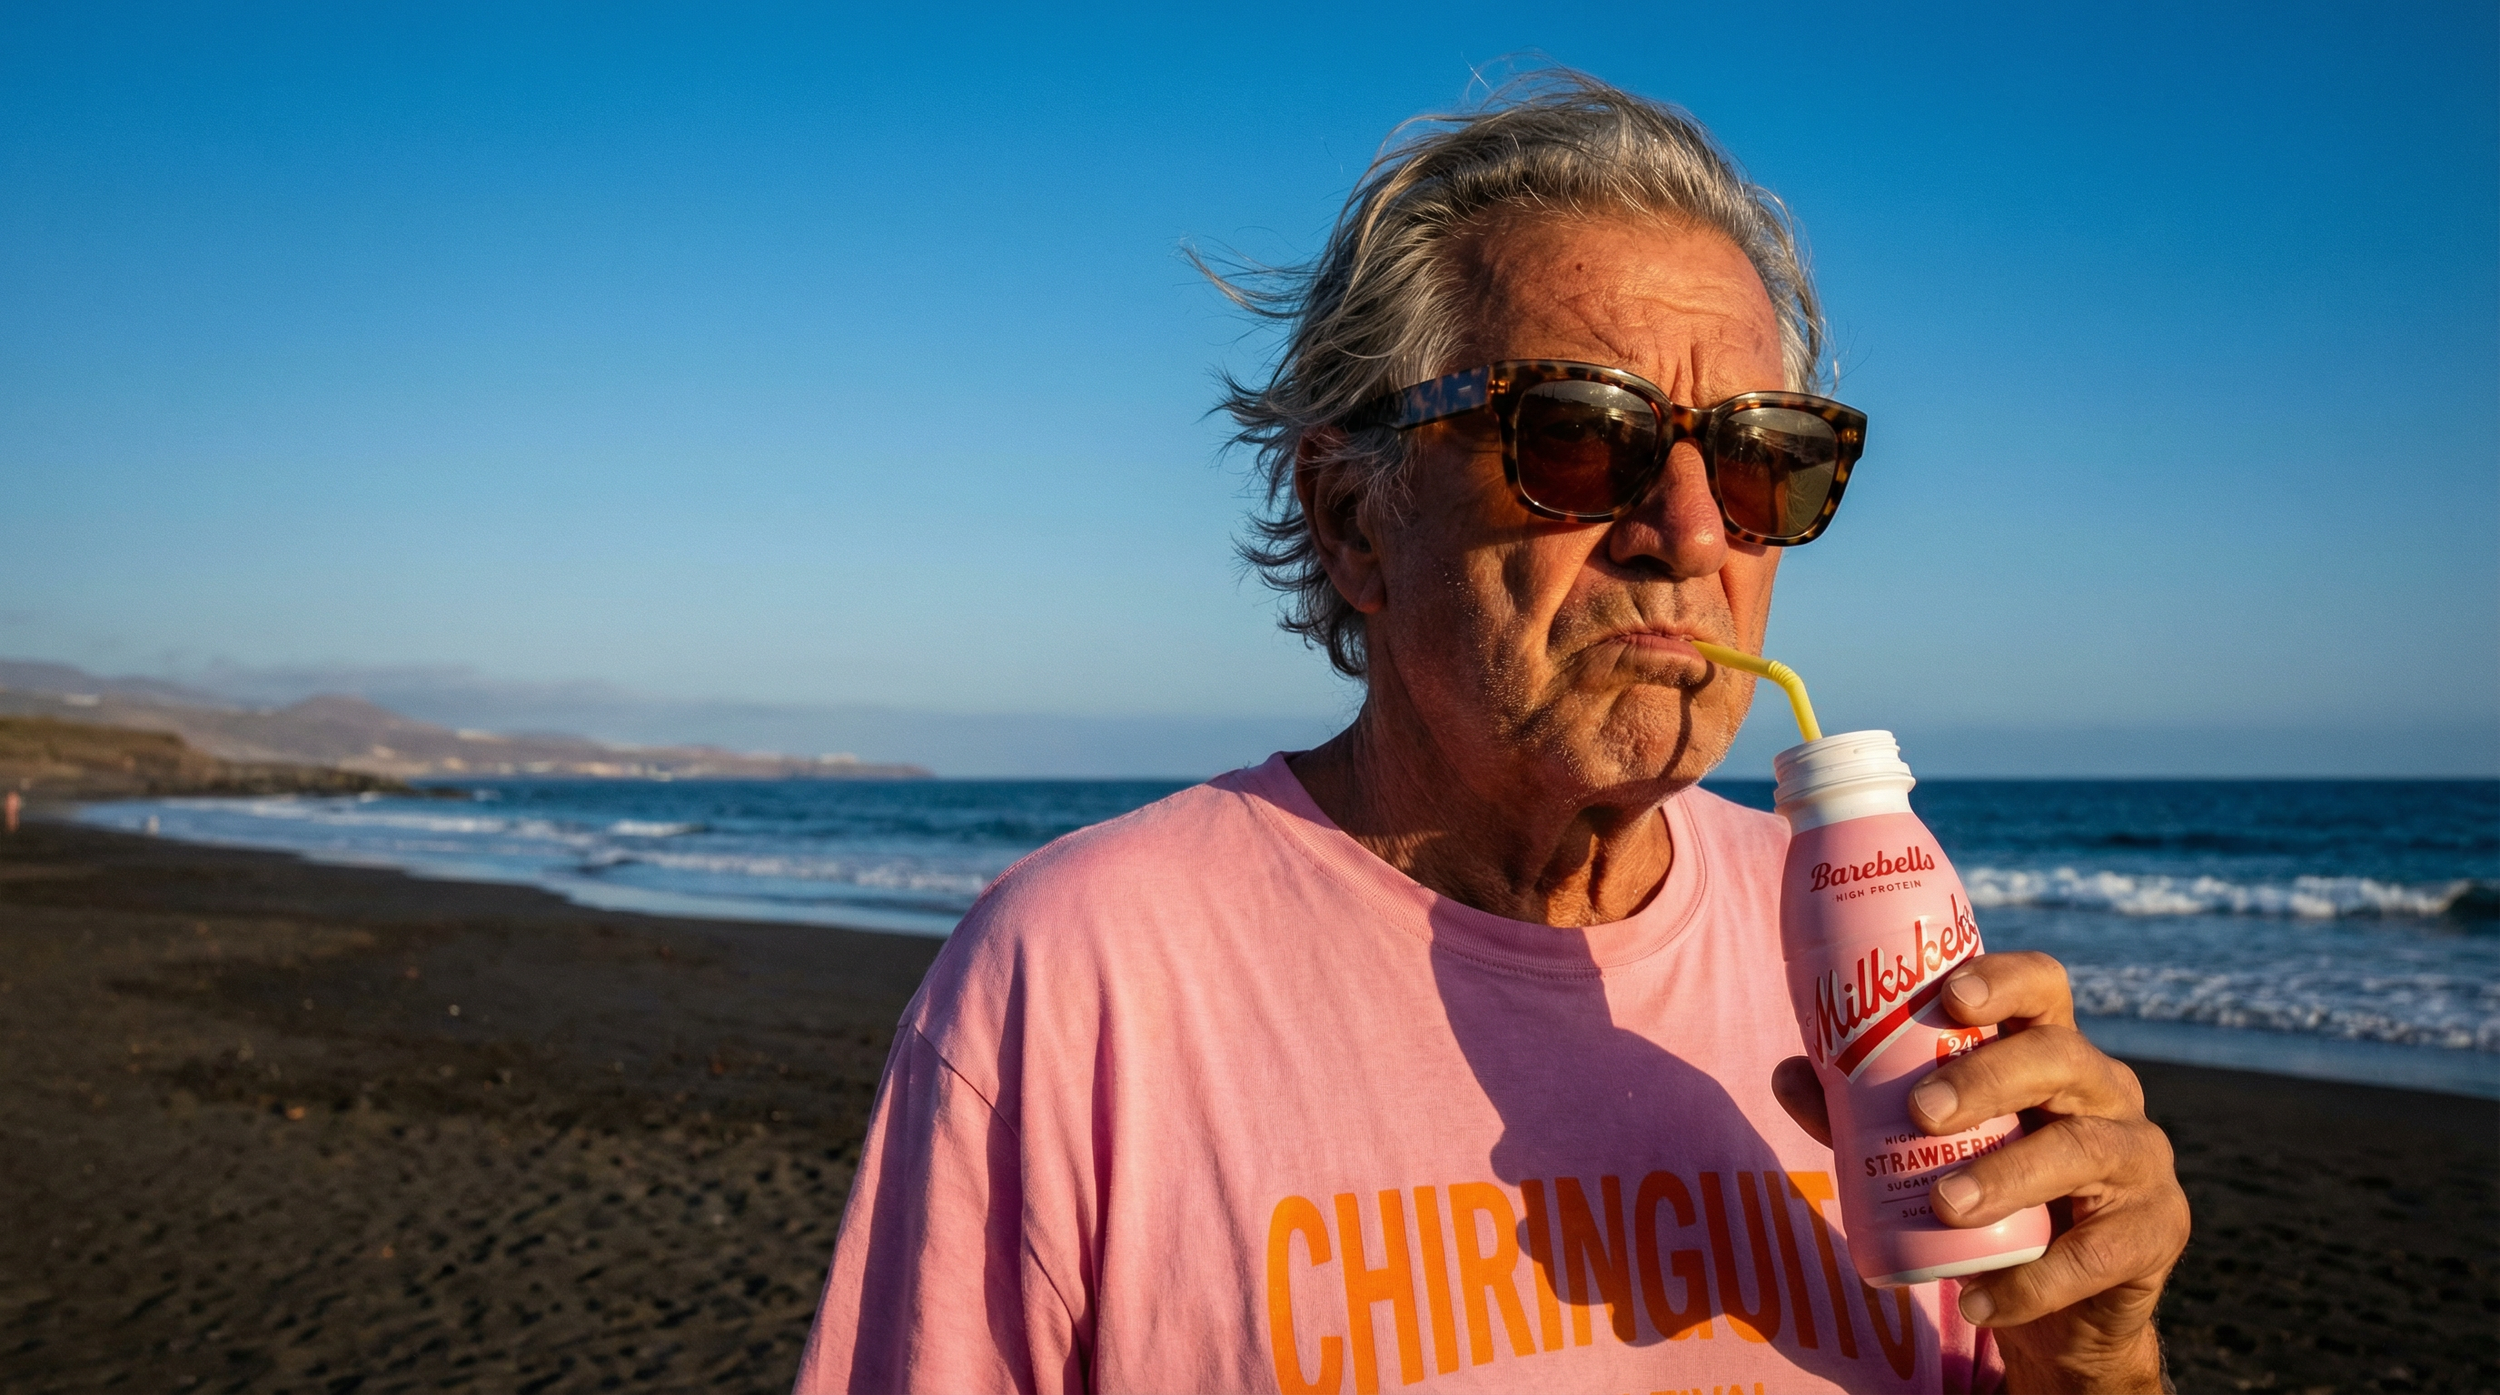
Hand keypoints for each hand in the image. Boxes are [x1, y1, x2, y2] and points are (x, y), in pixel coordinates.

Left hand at [1772, 951, 2189, 1393]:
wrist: (2060, 1298)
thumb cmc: (1986, 1187)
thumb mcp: (1923, 1145)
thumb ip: (1858, 1111)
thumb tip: (1787, 1073)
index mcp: (2050, 1052)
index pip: (2044, 988)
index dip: (2004, 980)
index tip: (1950, 996)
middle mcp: (2106, 1092)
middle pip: (2060, 1058)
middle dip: (1988, 1079)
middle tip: (1921, 1112)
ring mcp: (2139, 1160)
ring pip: (2083, 1150)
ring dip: (2008, 1175)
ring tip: (1944, 1204)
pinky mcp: (2154, 1232)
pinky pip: (2098, 1253)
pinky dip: (2032, 1280)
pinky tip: (1978, 1298)